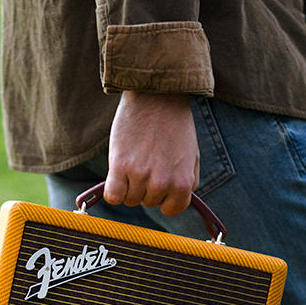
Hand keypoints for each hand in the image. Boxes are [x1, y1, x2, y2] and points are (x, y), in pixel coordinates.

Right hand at [104, 91, 198, 216]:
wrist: (156, 94)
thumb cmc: (175, 123)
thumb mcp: (192, 155)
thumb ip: (188, 181)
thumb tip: (178, 202)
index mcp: (183, 182)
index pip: (171, 210)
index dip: (165, 198)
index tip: (160, 184)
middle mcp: (162, 183)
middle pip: (148, 203)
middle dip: (147, 187)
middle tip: (147, 162)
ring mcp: (140, 175)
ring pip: (130, 199)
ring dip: (129, 185)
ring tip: (134, 161)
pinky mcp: (120, 166)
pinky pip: (113, 196)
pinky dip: (113, 190)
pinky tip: (117, 176)